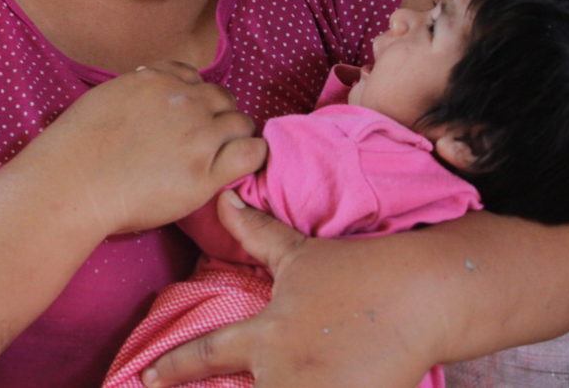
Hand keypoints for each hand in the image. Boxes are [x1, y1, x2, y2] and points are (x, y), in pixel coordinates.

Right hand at [33, 62, 266, 234]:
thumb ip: (136, 87)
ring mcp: (199, 136)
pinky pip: (252, 153)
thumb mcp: (107, 95)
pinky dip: (252, 156)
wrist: (73, 183)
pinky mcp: (206, 173)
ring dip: (236, 136)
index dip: (196, 99)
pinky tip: (240, 167)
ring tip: (223, 155)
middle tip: (208, 140)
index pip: (196, 79)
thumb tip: (149, 82)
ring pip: (242, 123)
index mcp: (159, 80)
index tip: (190, 116)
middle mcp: (185, 102)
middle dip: (220, 116)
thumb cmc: (76, 146)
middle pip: (224, 99)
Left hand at [142, 191, 441, 387]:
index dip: (174, 368)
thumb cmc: (358, 270)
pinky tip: (333, 385)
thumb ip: (258, 234)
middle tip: (224, 378)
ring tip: (300, 379)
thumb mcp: (301, 255)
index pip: (207, 355)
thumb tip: (226, 199)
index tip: (148, 379)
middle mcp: (283, 373)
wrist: (420, 294)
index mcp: (267, 335)